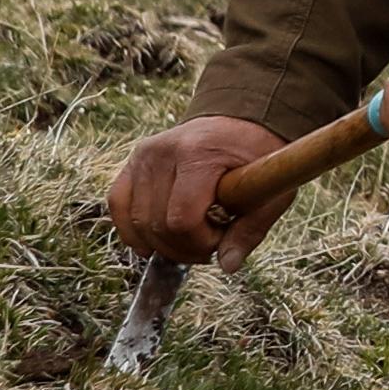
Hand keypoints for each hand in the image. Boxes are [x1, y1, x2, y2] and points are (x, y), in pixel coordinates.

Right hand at [109, 112, 281, 269]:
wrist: (240, 123)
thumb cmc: (257, 158)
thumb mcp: (269, 191)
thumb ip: (250, 230)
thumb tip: (228, 266)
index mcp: (198, 154)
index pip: (182, 220)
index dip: (201, 242)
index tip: (222, 236)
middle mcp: (162, 151)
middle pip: (157, 225)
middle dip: (183, 247)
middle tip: (208, 242)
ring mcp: (143, 155)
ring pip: (137, 221)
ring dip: (162, 243)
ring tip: (189, 238)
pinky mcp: (133, 161)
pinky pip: (118, 204)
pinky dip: (132, 230)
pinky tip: (151, 244)